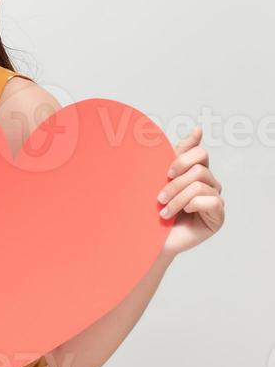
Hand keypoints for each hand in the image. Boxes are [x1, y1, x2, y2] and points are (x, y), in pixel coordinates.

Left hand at [157, 126, 224, 257]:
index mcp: (196, 170)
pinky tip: (184, 214)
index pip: (199, 152)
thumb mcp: (162, 177)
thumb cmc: (153, 208)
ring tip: (164, 211)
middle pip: (199, 167)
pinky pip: (211, 200)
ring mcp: (215, 199)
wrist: (148, 237)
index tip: (167, 172)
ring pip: (200, 183)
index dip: (183, 157)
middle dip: (174, 182)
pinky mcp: (218, 216)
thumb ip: (179, 154)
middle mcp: (209, 183)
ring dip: (177, 198)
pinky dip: (192, 206)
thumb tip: (199, 128)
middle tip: (159, 197)